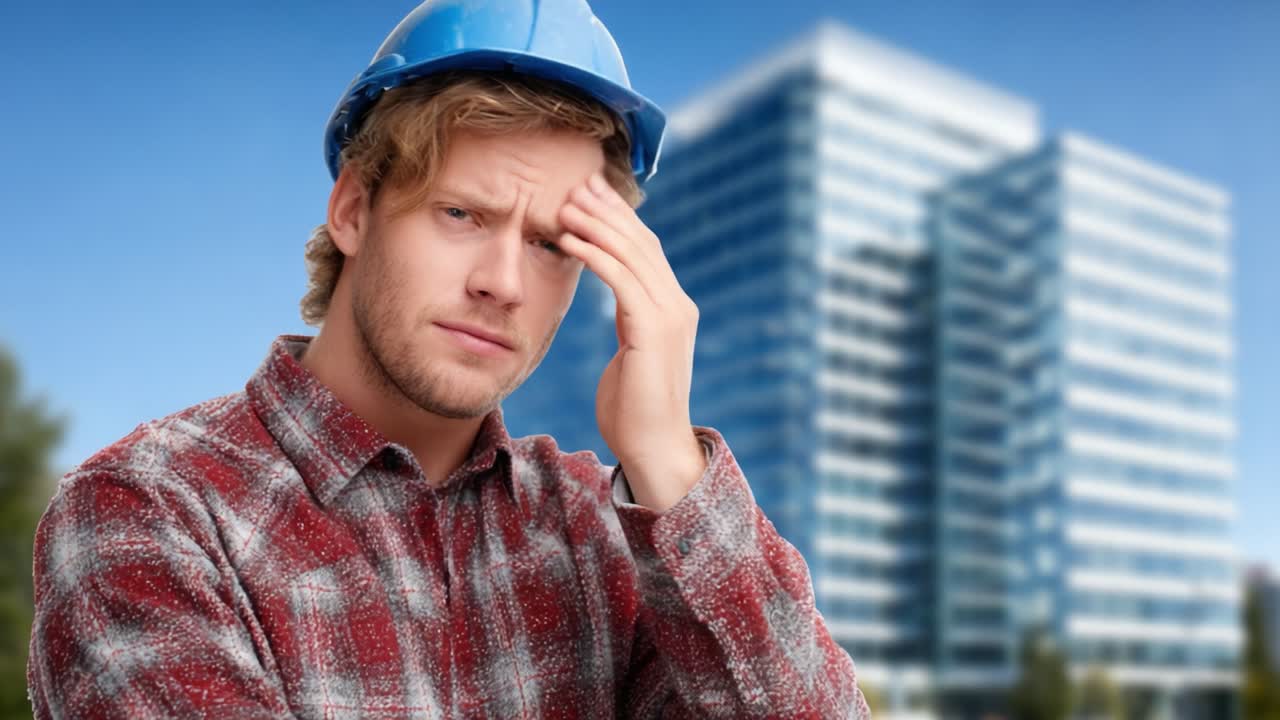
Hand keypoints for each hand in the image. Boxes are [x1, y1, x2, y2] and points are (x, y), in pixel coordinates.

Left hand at [557, 172, 705, 511]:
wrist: (654, 448)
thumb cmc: (634, 410)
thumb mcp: (632, 354)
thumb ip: (631, 323)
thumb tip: (619, 303)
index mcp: (673, 309)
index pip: (646, 251)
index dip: (620, 220)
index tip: (591, 195)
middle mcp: (677, 305)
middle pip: (641, 243)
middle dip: (607, 210)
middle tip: (577, 184)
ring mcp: (670, 316)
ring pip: (631, 255)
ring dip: (595, 225)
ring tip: (565, 204)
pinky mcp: (653, 330)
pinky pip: (620, 280)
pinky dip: (593, 255)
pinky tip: (568, 240)